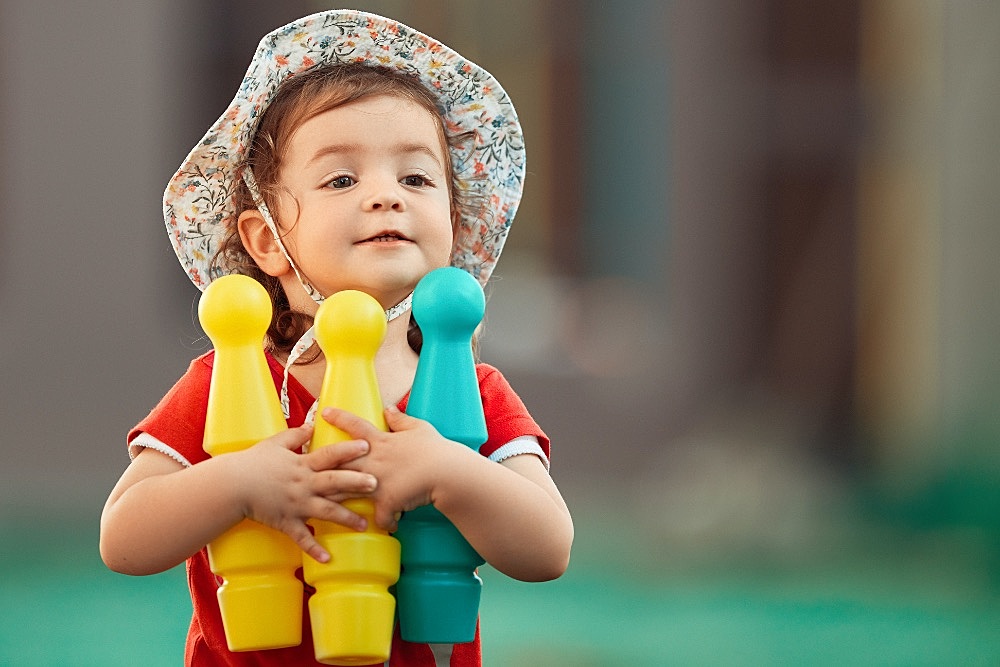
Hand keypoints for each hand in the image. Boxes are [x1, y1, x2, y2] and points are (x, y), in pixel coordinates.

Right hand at [231, 424, 377, 562]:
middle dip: (355, 483)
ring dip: (346, 518)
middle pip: (333, 483)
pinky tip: (328, 559)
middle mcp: (303, 484)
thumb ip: (296, 434)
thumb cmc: (252, 462)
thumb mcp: (275, 443)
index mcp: (302, 464)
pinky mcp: (286, 522)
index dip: (348, 450)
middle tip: (376, 484)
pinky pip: (302, 538)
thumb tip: (312, 424)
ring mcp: (296, 505)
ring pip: (325, 512)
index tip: (367, 446)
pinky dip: (314, 549)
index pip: (329, 455)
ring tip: (365, 524)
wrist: (231, 485)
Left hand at [319, 406, 463, 530]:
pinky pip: (380, 516)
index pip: (356, 426)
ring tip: (323, 504)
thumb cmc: (436, 448)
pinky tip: (389, 526)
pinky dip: (385, 521)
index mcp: (382, 441)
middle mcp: (374, 460)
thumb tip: (389, 409)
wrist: (448, 472)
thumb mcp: (419, 427)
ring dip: (336, 498)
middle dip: (321, 465)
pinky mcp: (387, 501)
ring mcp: (378, 482)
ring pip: (348, 490)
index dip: (339, 418)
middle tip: (307, 468)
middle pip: (340, 461)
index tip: (324, 412)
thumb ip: (401, 419)